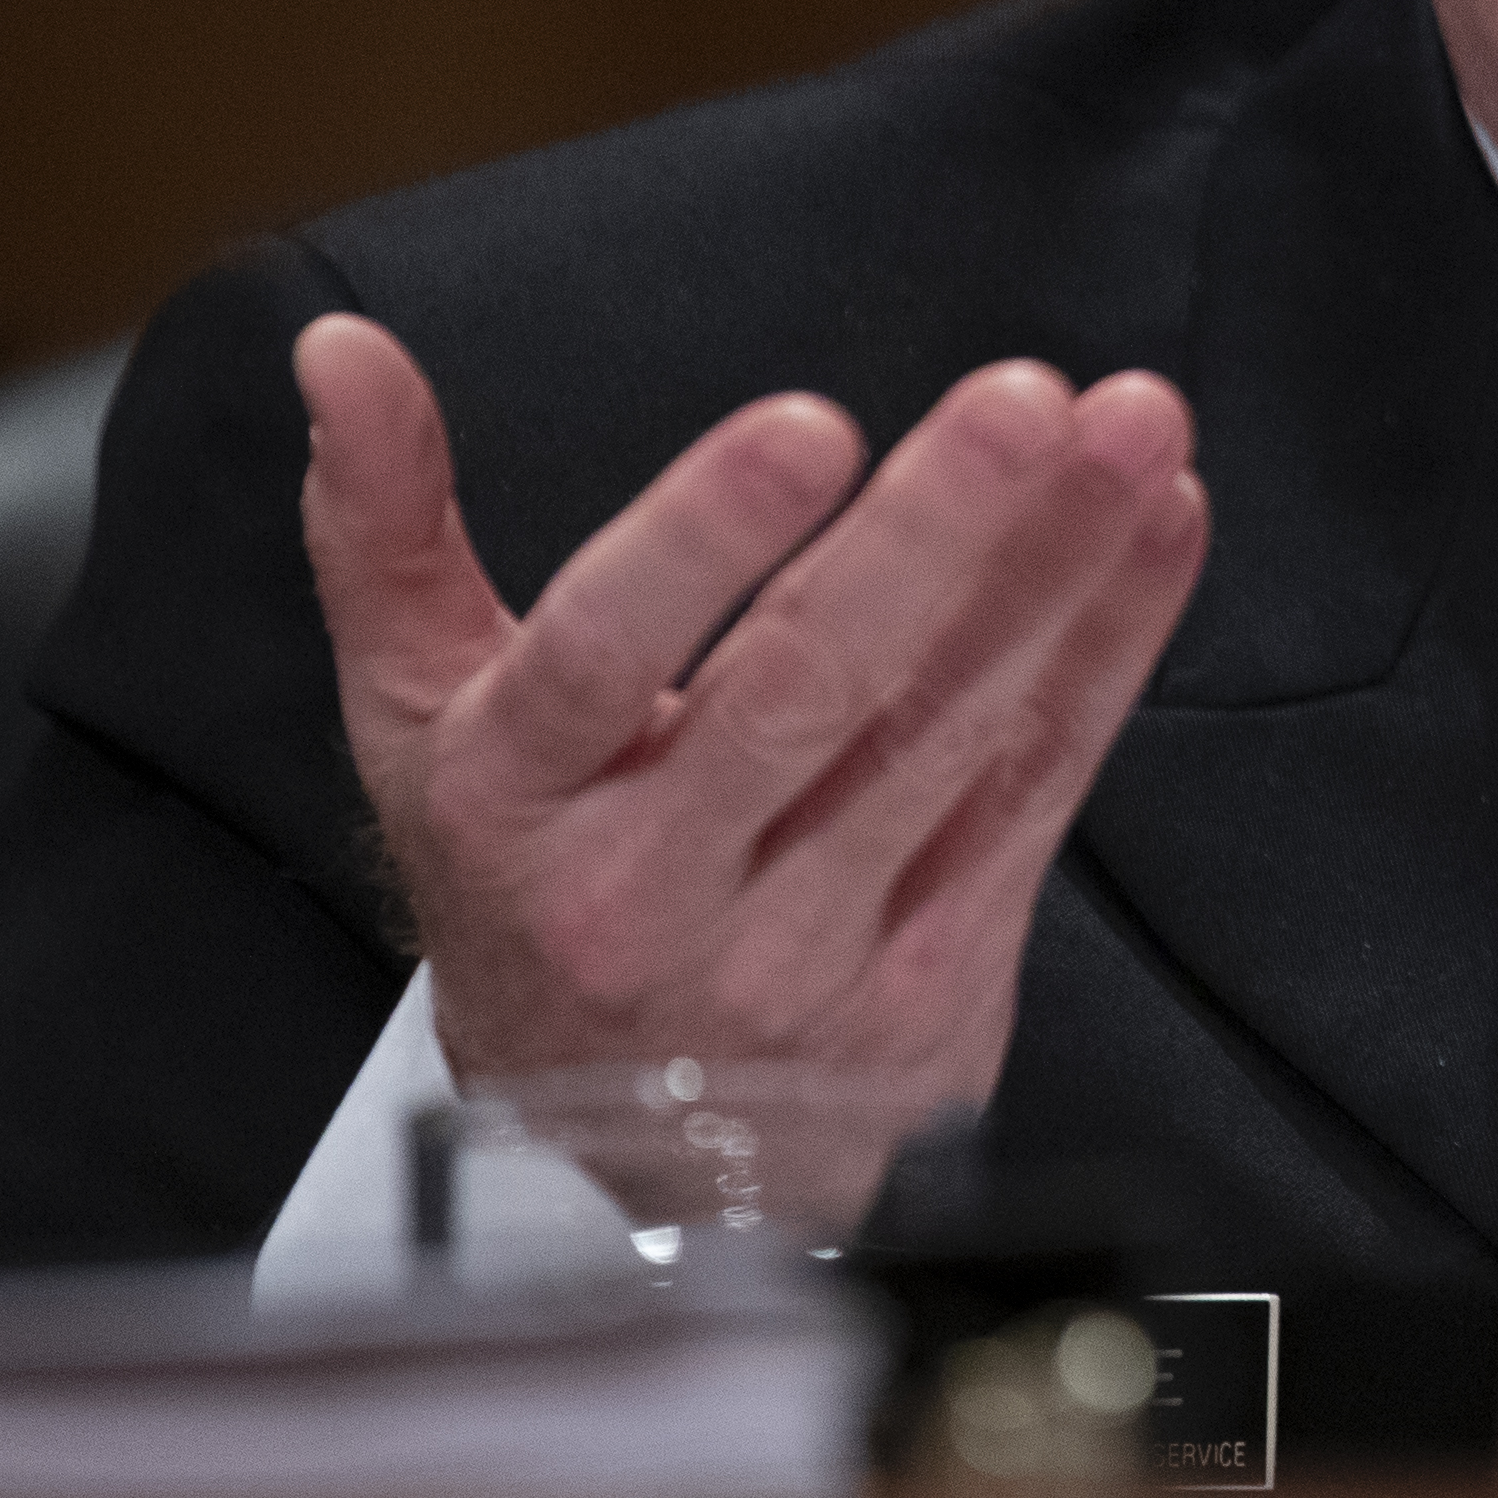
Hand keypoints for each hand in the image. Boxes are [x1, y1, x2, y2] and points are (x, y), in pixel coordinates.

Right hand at [292, 314, 1207, 1109]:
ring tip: (1133, 425)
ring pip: (945, 737)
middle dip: (928, 536)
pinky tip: (1155, 525)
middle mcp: (652, 890)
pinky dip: (1108, 652)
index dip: (701, 538)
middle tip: (1023, 401)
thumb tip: (342, 348)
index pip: (599, 660)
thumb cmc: (528, 874)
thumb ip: (386, 529)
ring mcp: (802, 954)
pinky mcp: (934, 989)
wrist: (626, 1149)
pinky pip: (1035, 797)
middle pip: (800, 693)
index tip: (809, 423)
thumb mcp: (423, 721)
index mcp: (513, 803)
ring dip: (1057, 568)